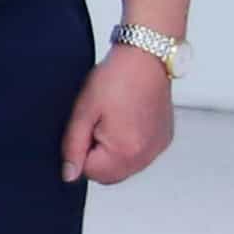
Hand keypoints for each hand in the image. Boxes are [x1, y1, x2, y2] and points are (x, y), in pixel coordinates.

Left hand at [62, 44, 176, 184]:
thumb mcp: (83, 111)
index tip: (86, 128)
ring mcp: (157, 148)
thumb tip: (69, 175)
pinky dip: (129, 145)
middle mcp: (146, 155)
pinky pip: (140, 155)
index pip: (91, 173)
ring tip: (112, 119)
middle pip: (110, 175)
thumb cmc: (116, 79)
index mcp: (125, 151)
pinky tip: (125, 120)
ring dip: (113, 152)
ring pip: (125, 166)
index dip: (81, 152)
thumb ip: (73, 146)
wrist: (146, 59)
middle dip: (96, 156)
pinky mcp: (164, 140)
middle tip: (96, 124)